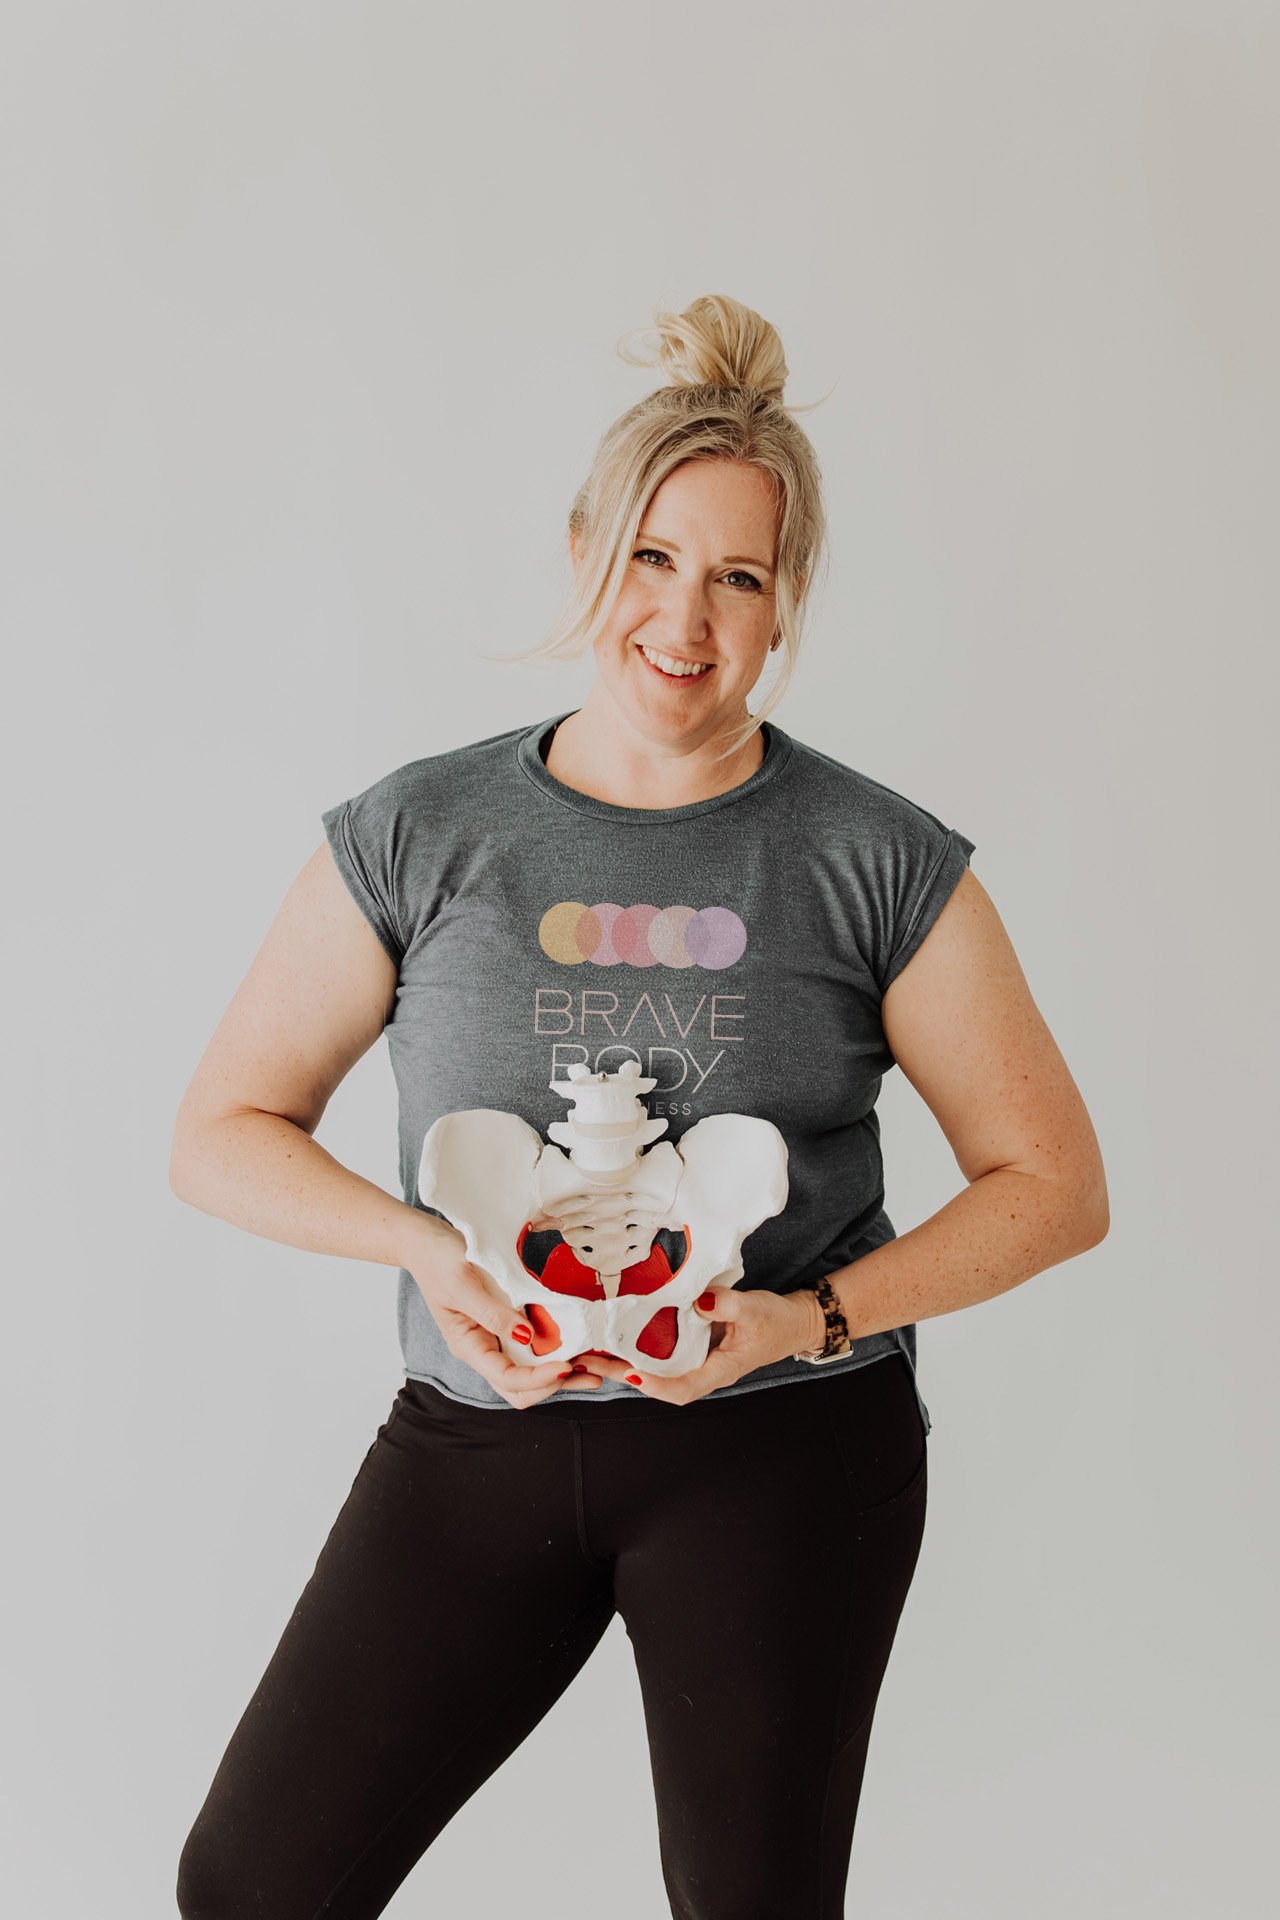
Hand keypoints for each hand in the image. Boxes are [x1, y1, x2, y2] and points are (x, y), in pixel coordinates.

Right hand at [405, 1216, 601, 1407]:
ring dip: (562, 1373)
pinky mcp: (507, 1322)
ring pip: (530, 1372)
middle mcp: (484, 1349)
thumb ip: (493, 1314)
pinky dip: (556, 1350)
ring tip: (596, 1367)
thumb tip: (526, 1337)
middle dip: (556, 1385)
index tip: (566, 1366)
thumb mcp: (463, 1284)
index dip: (538, 1378)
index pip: (507, 1379)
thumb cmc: (437, 1259)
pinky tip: (579, 1344)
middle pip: (521, 1388)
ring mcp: (496, 1337)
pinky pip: (534, 1347)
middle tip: (592, 1374)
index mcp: (469, 1346)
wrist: (426, 1240)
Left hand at [575, 1285, 821, 1404]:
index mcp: (719, 1370)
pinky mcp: (693, 1343)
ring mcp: (696, 1358)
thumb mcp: (754, 1309)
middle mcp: (702, 1369)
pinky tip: (617, 1332)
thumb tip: (697, 1301)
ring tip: (589, 1349)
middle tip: (586, 1361)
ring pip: (655, 1366)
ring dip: (622, 1360)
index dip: (655, 1385)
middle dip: (621, 1373)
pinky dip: (638, 1344)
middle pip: (657, 1380)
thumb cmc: (777, 1321)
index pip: (682, 1389)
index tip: (630, 1373)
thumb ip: (726, 1305)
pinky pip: (662, 1349)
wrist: (794, 1321)